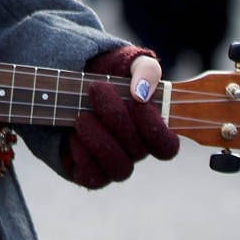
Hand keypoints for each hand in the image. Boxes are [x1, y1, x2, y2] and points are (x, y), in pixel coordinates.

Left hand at [63, 45, 179, 188]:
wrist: (72, 82)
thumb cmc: (109, 73)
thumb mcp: (130, 63)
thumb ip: (146, 71)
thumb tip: (142, 93)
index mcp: (150, 130)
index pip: (167, 147)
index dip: (155, 127)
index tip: (135, 99)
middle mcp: (134, 151)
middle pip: (138, 150)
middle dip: (116, 116)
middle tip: (96, 89)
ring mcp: (112, 164)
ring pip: (119, 168)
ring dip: (101, 139)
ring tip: (82, 116)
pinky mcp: (88, 172)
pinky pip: (93, 176)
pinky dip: (83, 153)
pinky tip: (73, 131)